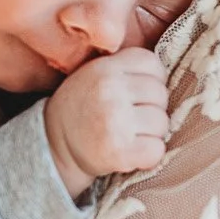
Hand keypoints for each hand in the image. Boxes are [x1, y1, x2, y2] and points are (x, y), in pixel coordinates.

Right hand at [43, 48, 169, 198]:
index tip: (136, 94)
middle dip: (151, 108)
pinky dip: (149, 154)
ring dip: (151, 133)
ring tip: (129, 135)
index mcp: (105, 68)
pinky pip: (157, 149)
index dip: (151, 80)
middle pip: (160, 94)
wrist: (54, 145)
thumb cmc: (82, 108)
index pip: (152, 64)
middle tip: (131, 119)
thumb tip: (166, 78)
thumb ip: (125, 69)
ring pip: (162, 123)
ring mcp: (115, 121)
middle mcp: (110, 90)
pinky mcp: (119, 151)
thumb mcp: (94, 74)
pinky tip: (131, 152)